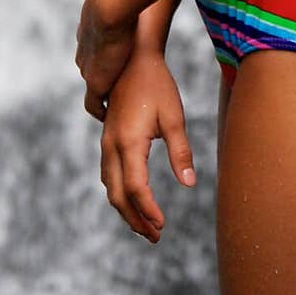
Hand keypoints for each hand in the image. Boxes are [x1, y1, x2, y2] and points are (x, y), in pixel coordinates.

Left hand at [75, 0, 137, 119]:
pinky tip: (110, 116)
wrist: (112, 2)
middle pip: (91, 71)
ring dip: (103, 97)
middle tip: (116, 94)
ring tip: (116, 108)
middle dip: (101, 80)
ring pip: (93, 88)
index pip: (94, 52)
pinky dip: (100, 110)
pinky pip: (93, 104)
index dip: (104, 60)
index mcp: (90, 32)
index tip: (116, 67)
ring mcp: (88, 67)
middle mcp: (85, 52)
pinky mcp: (95, 81)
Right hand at [100, 49, 195, 242]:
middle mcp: (112, 145)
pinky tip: (132, 198)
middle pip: (118, 195)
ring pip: (110, 186)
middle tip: (155, 237)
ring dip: (126, 209)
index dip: (148, 211)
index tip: (163, 226)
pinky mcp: (107, 137)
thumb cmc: (157, 84)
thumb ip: (180, 151)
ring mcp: (106, 141)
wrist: (133, 56)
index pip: (136, 189)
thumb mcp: (174, 117)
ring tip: (145, 225)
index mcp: (129, 142)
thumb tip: (189, 184)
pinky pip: (108, 173)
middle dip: (135, 219)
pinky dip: (119, 192)